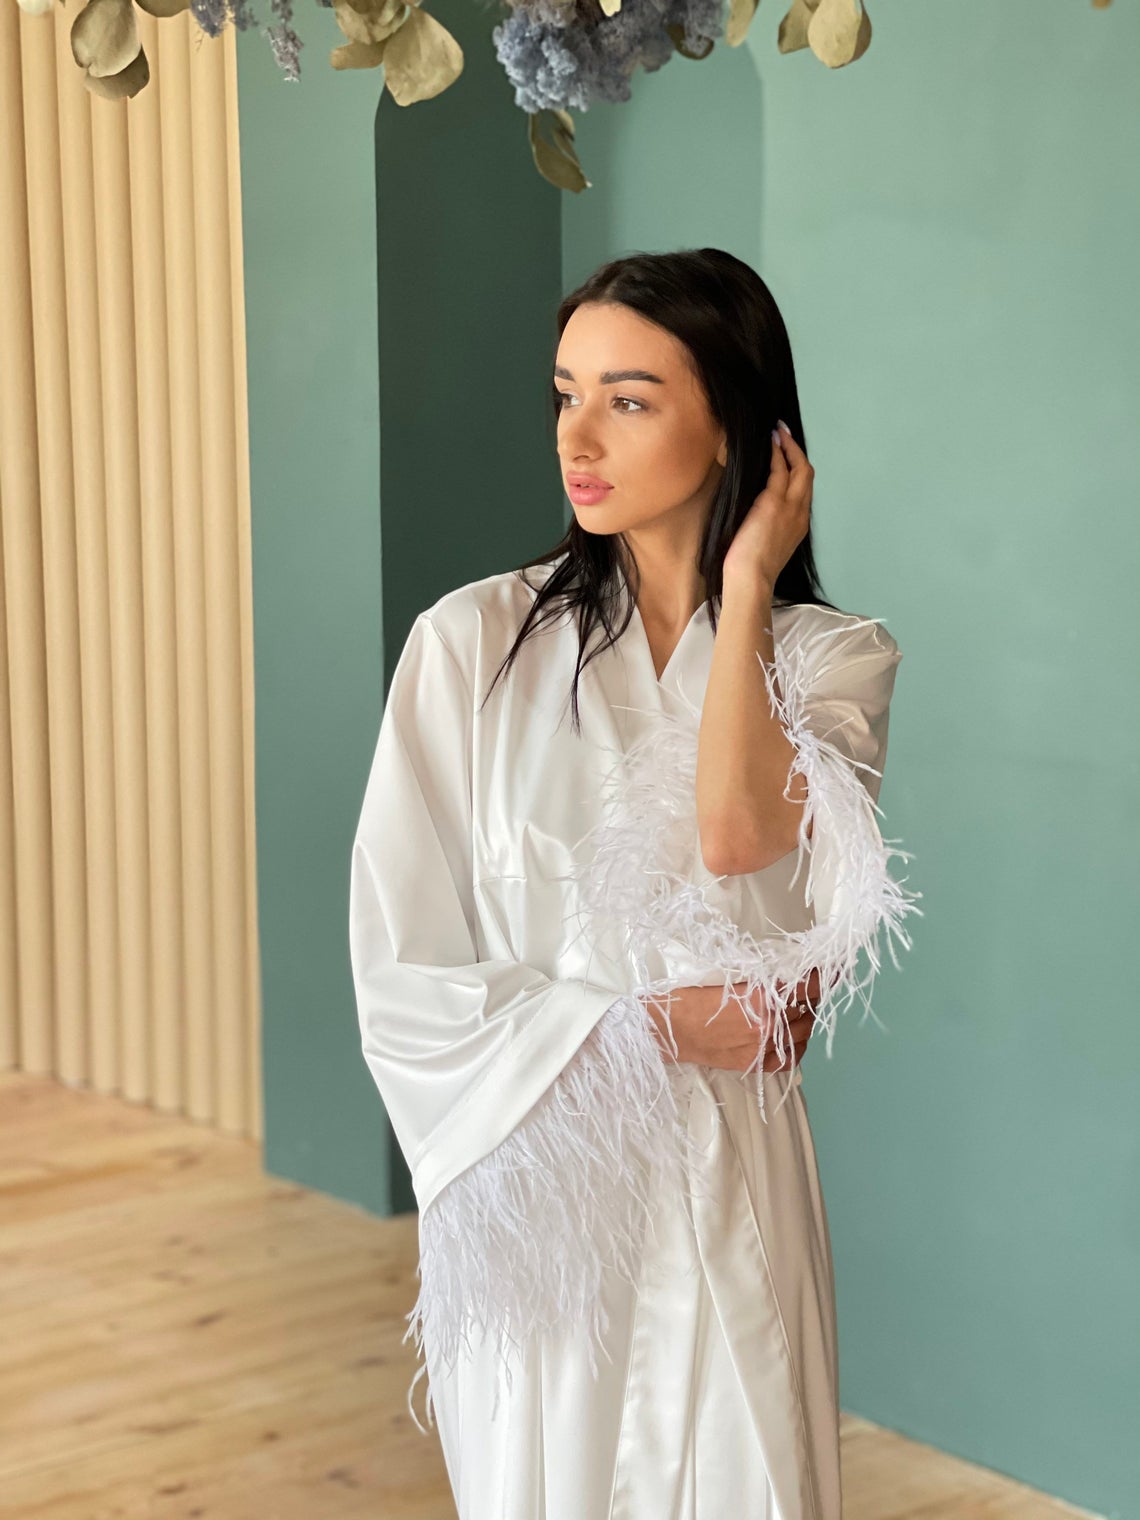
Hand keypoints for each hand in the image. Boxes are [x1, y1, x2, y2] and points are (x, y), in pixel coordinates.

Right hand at [648, 969, 827, 1074]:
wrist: (666, 1028)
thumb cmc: (689, 996)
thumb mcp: (727, 976)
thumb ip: (761, 977)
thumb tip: (790, 973)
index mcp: (761, 997)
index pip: (809, 985)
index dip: (825, 975)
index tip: (835, 967)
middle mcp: (767, 1025)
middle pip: (808, 1009)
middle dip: (811, 996)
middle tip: (807, 987)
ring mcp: (762, 1047)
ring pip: (803, 1032)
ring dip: (804, 1018)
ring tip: (797, 1008)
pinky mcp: (754, 1064)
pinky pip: (791, 1057)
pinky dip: (798, 1044)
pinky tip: (793, 1035)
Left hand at [722, 420, 813, 593]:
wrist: (751, 579)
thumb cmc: (751, 569)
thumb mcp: (766, 544)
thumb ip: (768, 525)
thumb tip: (756, 513)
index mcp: (799, 525)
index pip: (803, 490)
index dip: (797, 470)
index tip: (788, 457)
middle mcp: (800, 513)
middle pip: (808, 474)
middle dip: (797, 451)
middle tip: (785, 434)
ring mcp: (790, 507)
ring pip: (799, 467)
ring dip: (788, 446)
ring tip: (778, 432)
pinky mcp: (774, 502)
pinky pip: (779, 469)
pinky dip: (776, 454)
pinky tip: (769, 444)